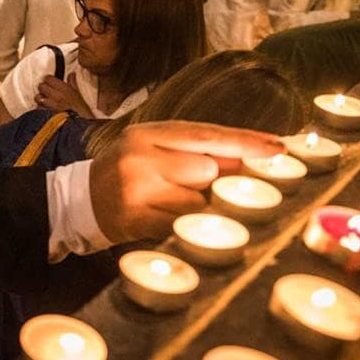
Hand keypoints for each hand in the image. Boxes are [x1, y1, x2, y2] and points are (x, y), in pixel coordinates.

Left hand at [35, 72, 89, 115]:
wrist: (77, 124)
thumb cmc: (79, 110)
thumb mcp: (78, 94)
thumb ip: (72, 82)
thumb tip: (72, 74)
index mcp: (64, 89)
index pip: (48, 78)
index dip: (48, 80)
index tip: (50, 82)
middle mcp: (55, 95)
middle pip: (41, 86)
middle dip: (43, 88)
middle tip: (47, 92)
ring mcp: (49, 105)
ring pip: (37, 97)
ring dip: (40, 99)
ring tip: (46, 102)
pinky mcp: (44, 114)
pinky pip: (38, 108)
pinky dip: (40, 108)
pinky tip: (46, 110)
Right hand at [89, 121, 282, 244]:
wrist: (80, 201)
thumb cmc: (128, 171)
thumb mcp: (155, 148)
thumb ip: (198, 150)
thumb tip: (252, 158)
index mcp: (147, 134)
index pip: (205, 135)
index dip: (245, 142)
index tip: (279, 148)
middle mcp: (140, 158)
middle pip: (208, 169)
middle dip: (211, 180)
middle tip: (191, 184)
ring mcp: (137, 191)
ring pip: (200, 201)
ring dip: (199, 207)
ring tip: (171, 203)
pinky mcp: (138, 221)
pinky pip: (185, 225)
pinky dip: (186, 226)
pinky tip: (168, 219)